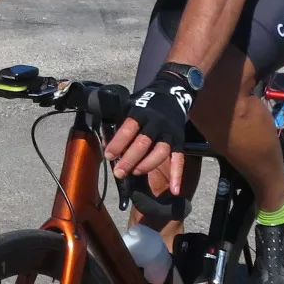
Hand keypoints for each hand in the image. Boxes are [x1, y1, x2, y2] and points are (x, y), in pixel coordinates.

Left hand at [102, 68, 194, 196]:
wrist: (172, 93)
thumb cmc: (145, 102)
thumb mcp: (129, 105)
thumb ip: (119, 122)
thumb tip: (104, 140)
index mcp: (141, 112)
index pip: (128, 129)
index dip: (118, 143)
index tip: (108, 155)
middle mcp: (156, 123)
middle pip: (143, 144)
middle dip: (129, 160)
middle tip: (118, 172)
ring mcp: (169, 133)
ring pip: (160, 153)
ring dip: (146, 166)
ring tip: (134, 173)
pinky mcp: (179, 141)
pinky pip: (179, 159)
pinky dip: (177, 175)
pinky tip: (174, 190)